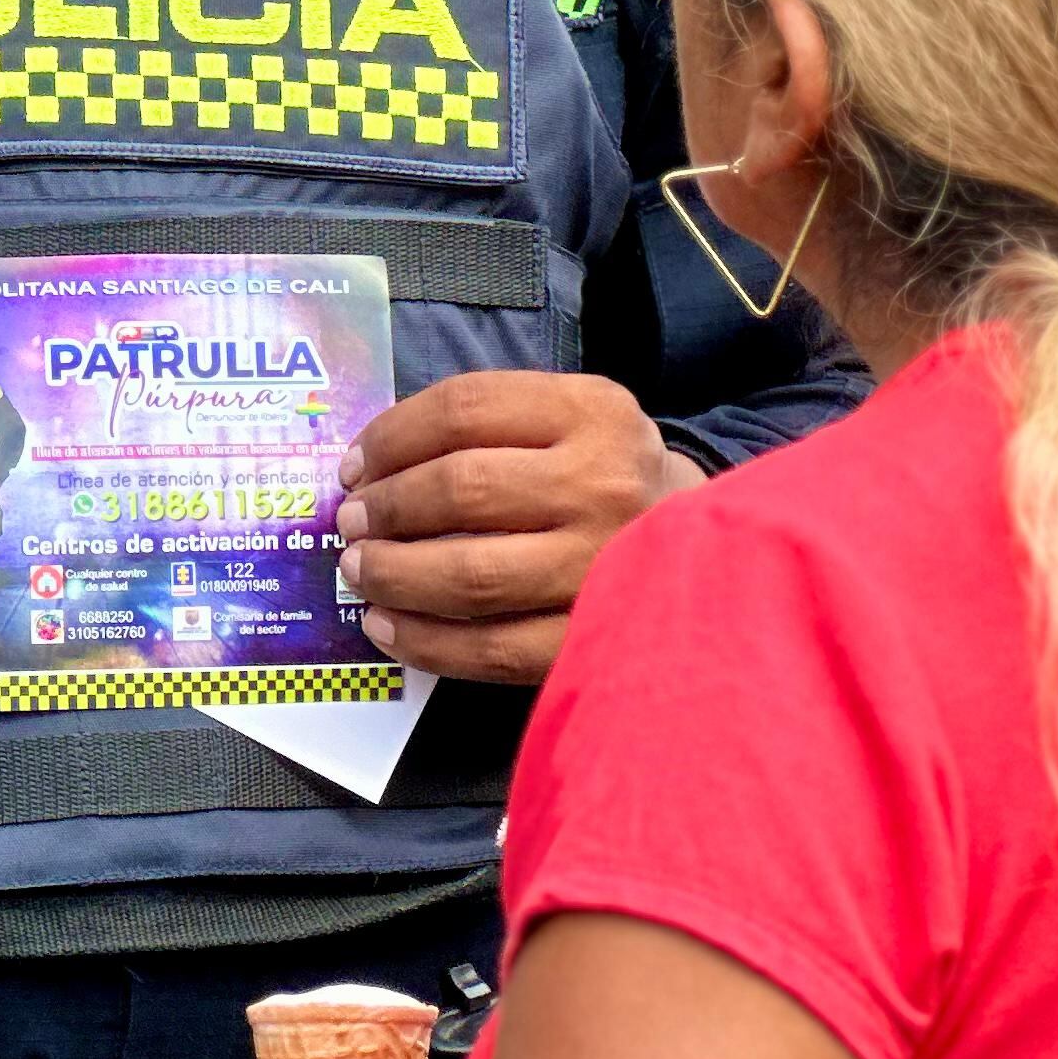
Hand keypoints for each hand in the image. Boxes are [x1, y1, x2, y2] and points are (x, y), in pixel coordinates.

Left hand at [335, 373, 702, 686]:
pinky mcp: (593, 637)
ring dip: (394, 574)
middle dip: (386, 508)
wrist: (707, 548)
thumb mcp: (572, 419)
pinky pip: (491, 648)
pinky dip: (426, 641)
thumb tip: (370, 468)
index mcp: (593, 412)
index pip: (465, 410)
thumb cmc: (608, 478)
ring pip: (469, 574)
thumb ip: (487, 425)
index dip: (391, 437)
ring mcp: (601, 566)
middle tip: (350, 522)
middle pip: (461, 490)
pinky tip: (388, 627)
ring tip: (360, 571)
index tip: (354, 465)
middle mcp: (602, 484)